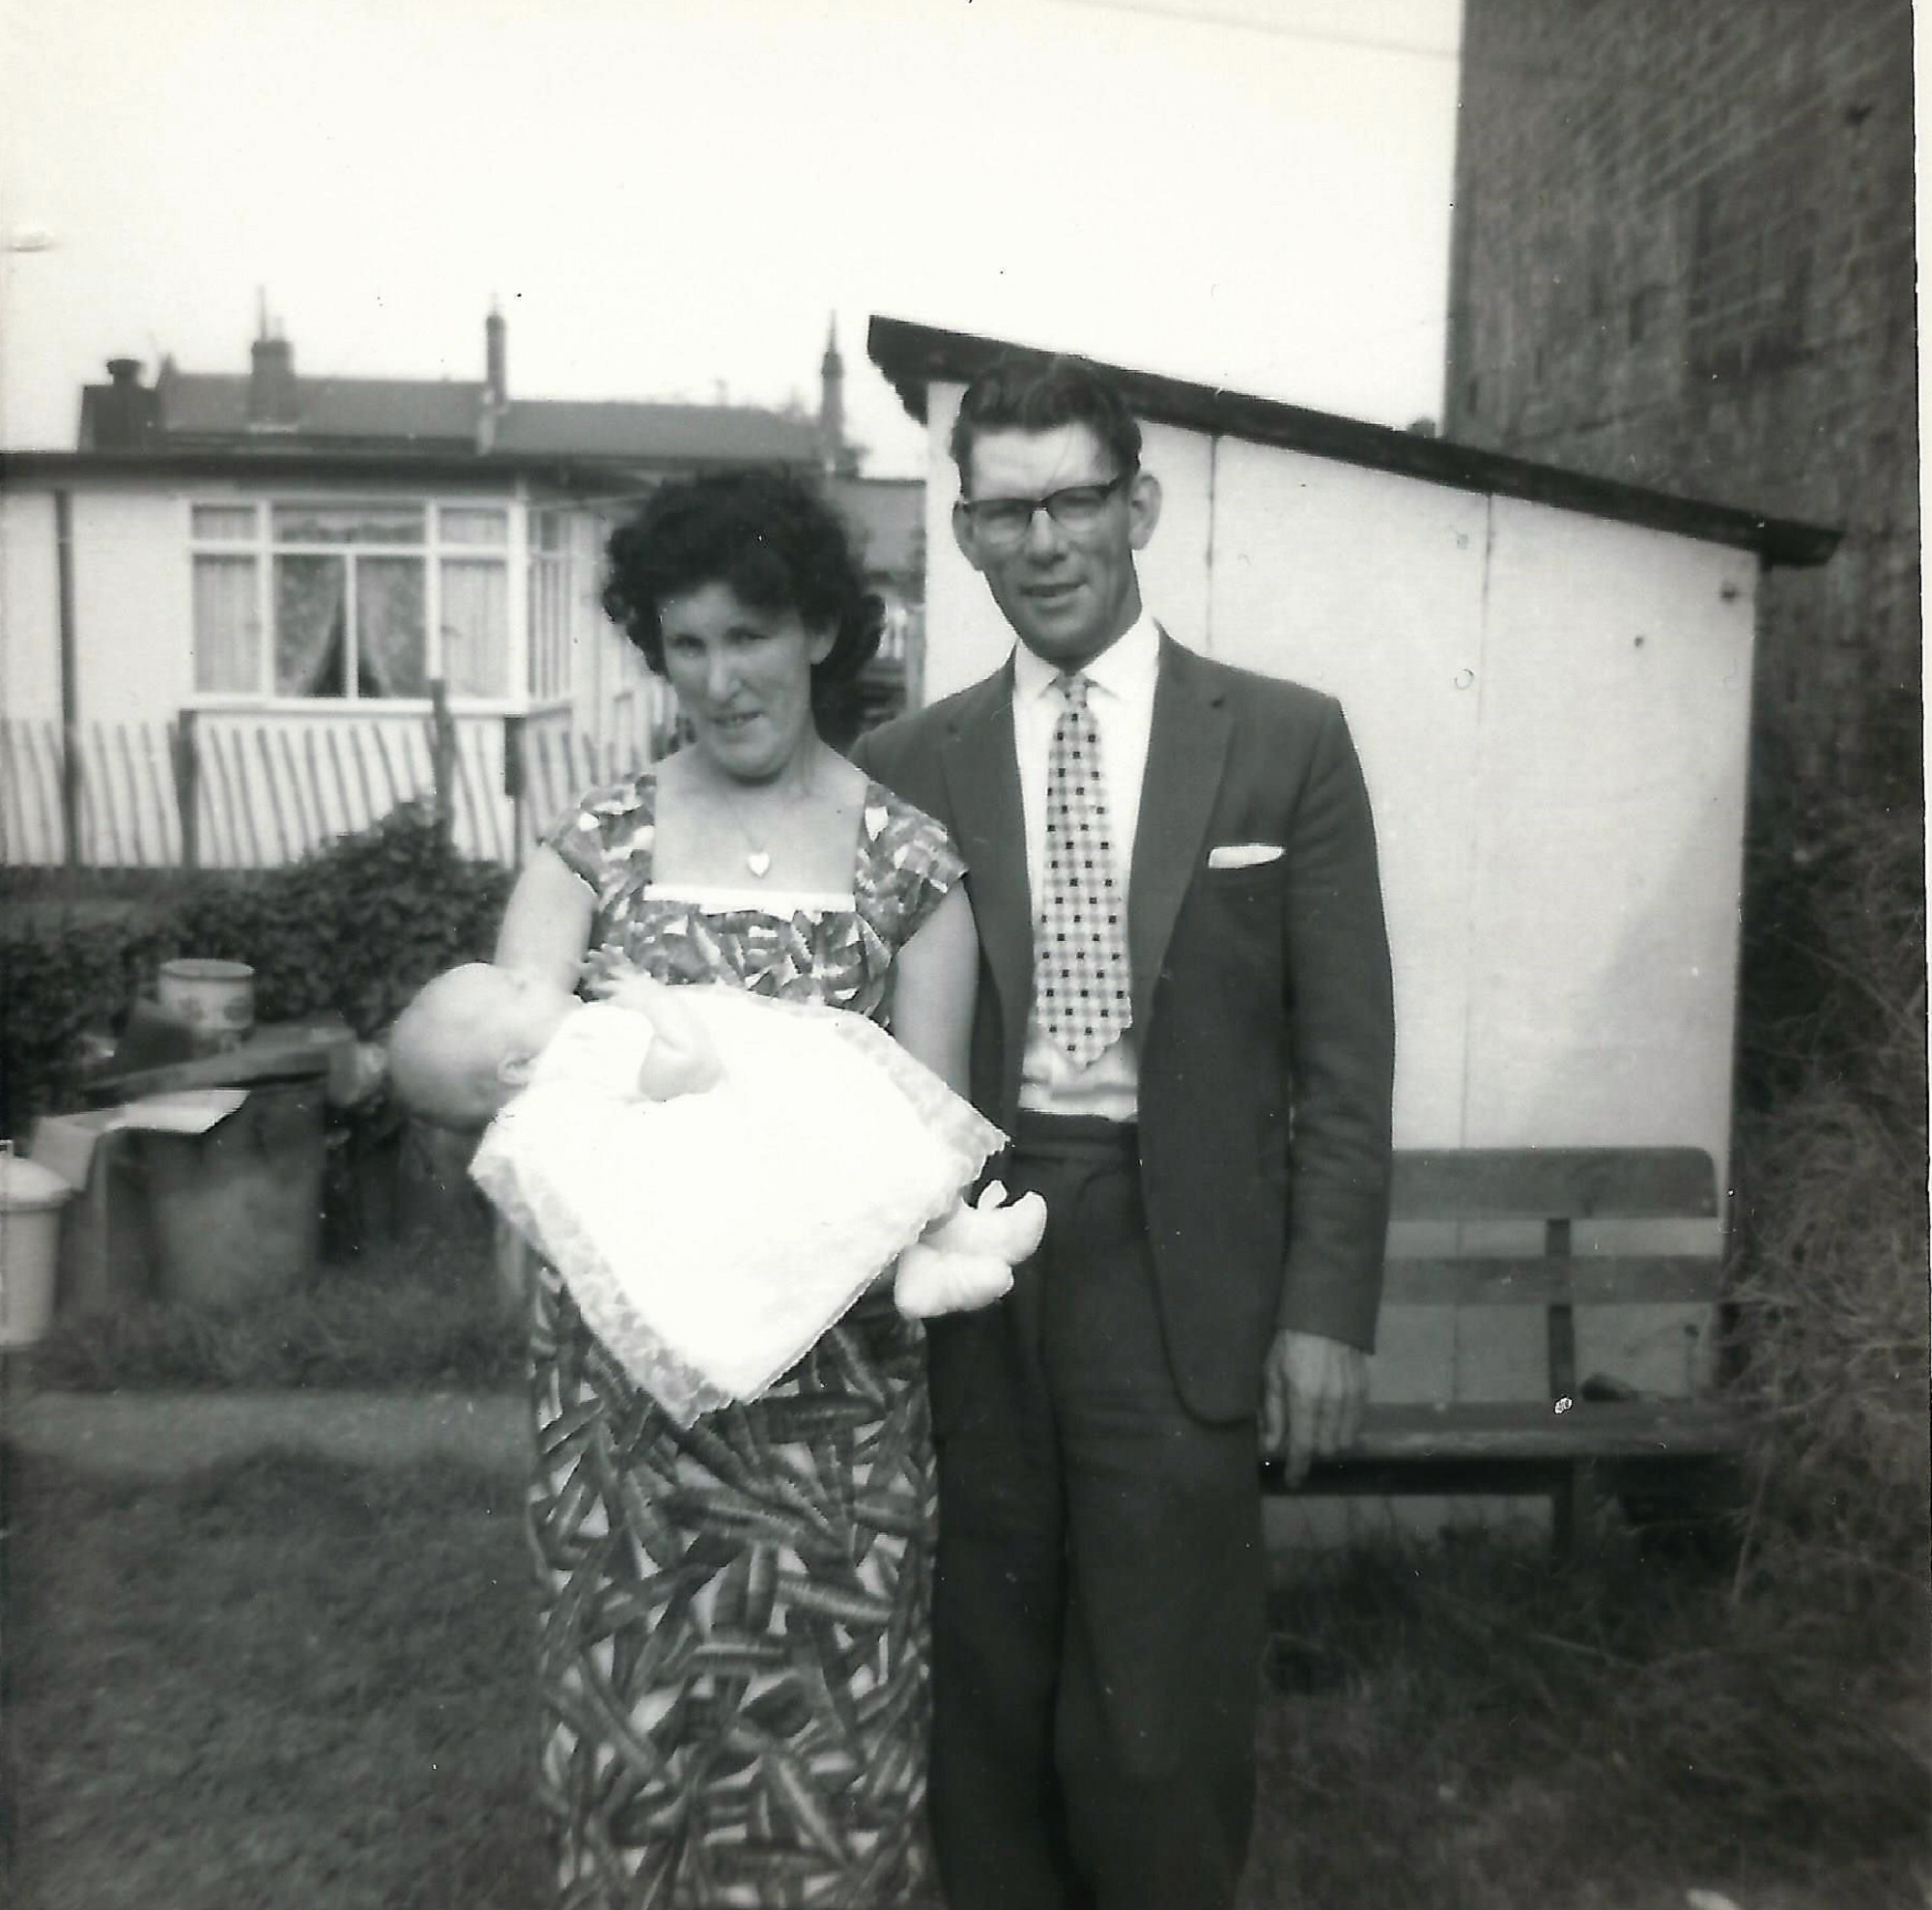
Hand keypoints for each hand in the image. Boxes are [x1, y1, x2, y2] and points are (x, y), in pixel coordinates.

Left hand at [1261, 1330, 1366, 1487]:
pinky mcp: (1364, 1392)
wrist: (1325, 1315)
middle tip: (1301, 1441)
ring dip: (1330, 1441)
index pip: (1304, 1448)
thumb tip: (1271, 1448)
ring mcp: (1351, 1399)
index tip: (1292, 1481)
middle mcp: (1331, 1404)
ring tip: (1317, 1430)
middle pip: (1326, 1449)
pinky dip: (1345, 1428)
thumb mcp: (1272, 1374)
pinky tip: (1333, 1418)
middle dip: (1313, 1451)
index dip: (1297, 1469)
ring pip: (1345, 1440)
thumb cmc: (1290, 1344)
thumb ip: (1274, 1413)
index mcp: (1304, 1400)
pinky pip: (1357, 1424)